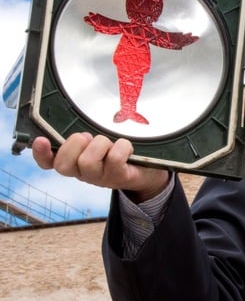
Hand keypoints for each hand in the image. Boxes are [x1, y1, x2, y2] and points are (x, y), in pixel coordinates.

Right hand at [31, 133, 170, 201]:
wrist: (148, 172)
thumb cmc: (119, 153)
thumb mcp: (98, 143)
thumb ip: (84, 136)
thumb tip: (76, 123)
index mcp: (74, 162)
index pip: (48, 163)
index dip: (41, 154)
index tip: (41, 140)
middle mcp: (83, 173)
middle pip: (64, 164)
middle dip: (74, 144)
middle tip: (90, 138)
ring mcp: (101, 178)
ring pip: (87, 162)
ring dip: (100, 145)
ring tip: (110, 144)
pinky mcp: (120, 177)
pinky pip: (114, 159)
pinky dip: (122, 147)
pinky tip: (127, 147)